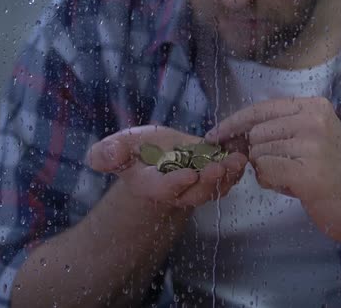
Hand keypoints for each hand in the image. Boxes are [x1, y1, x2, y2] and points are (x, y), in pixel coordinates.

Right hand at [87, 125, 246, 208]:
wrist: (156, 157)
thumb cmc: (136, 152)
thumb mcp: (119, 147)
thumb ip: (107, 153)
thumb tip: (99, 159)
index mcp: (152, 185)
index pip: (165, 189)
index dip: (176, 183)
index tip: (189, 173)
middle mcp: (177, 191)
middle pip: (195, 193)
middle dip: (208, 182)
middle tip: (219, 167)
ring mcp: (197, 187)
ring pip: (214, 188)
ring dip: (228, 176)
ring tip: (237, 160)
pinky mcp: (211, 178)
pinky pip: (226, 179)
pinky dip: (235, 170)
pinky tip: (242, 155)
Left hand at [206, 97, 340, 243]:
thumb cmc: (338, 175)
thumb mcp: (315, 139)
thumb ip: (282, 131)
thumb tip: (235, 135)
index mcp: (314, 107)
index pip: (261, 109)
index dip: (234, 122)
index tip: (216, 135)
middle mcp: (313, 119)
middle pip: (255, 134)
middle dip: (257, 154)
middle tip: (280, 169)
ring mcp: (311, 144)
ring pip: (257, 154)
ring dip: (266, 170)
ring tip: (292, 179)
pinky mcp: (306, 171)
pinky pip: (264, 172)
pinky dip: (270, 183)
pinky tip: (292, 188)